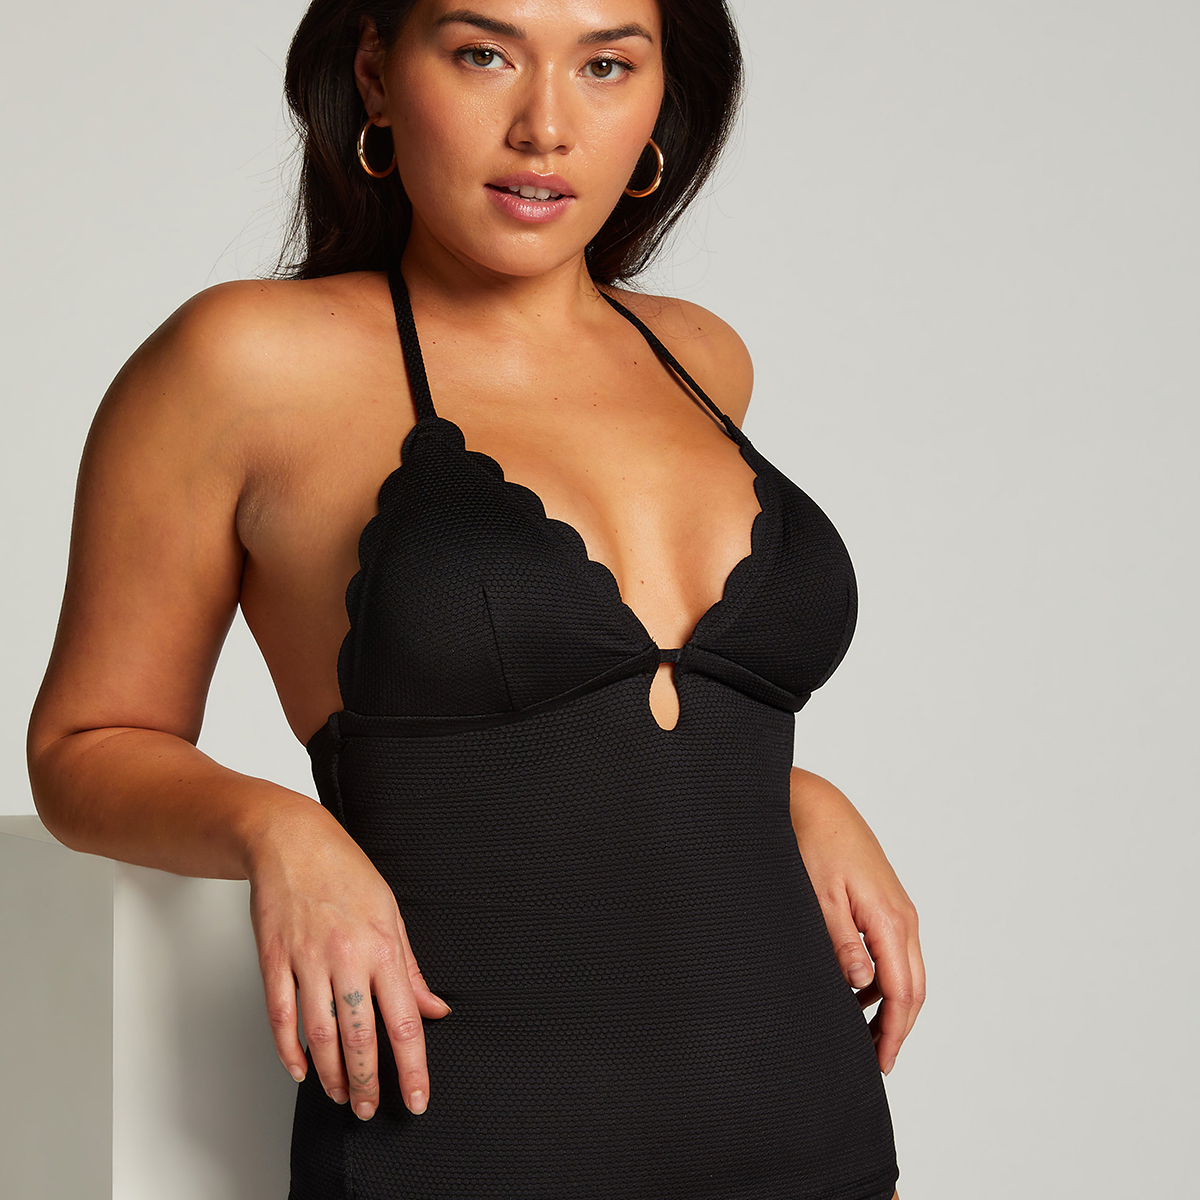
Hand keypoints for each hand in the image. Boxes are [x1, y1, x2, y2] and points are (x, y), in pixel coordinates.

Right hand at [247, 801, 452, 1119]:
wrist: (290, 840)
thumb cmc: (344, 871)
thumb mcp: (390, 913)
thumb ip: (411, 968)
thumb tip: (435, 1009)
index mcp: (382, 946)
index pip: (404, 1022)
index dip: (412, 1067)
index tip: (417, 1098)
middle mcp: (346, 957)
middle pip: (360, 1036)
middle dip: (369, 1082)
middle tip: (371, 1110)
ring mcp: (306, 960)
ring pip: (320, 1034)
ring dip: (332, 1074)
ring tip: (343, 1096)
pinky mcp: (273, 960)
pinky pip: (281, 1017)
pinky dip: (289, 1051)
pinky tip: (301, 1071)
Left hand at [789, 768, 924, 1075]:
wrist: (819, 805)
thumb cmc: (815, 846)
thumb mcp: (820, 898)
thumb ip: (842, 943)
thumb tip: (861, 986)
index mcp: (890, 921)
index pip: (903, 992)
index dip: (894, 1032)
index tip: (881, 1062)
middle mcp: (903, 918)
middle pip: (913, 988)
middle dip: (898, 1028)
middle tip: (877, 1061)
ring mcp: (898, 910)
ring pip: (906, 971)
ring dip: (891, 1005)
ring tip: (864, 1035)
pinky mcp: (886, 904)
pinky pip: (894, 952)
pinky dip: (883, 979)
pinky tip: (857, 993)